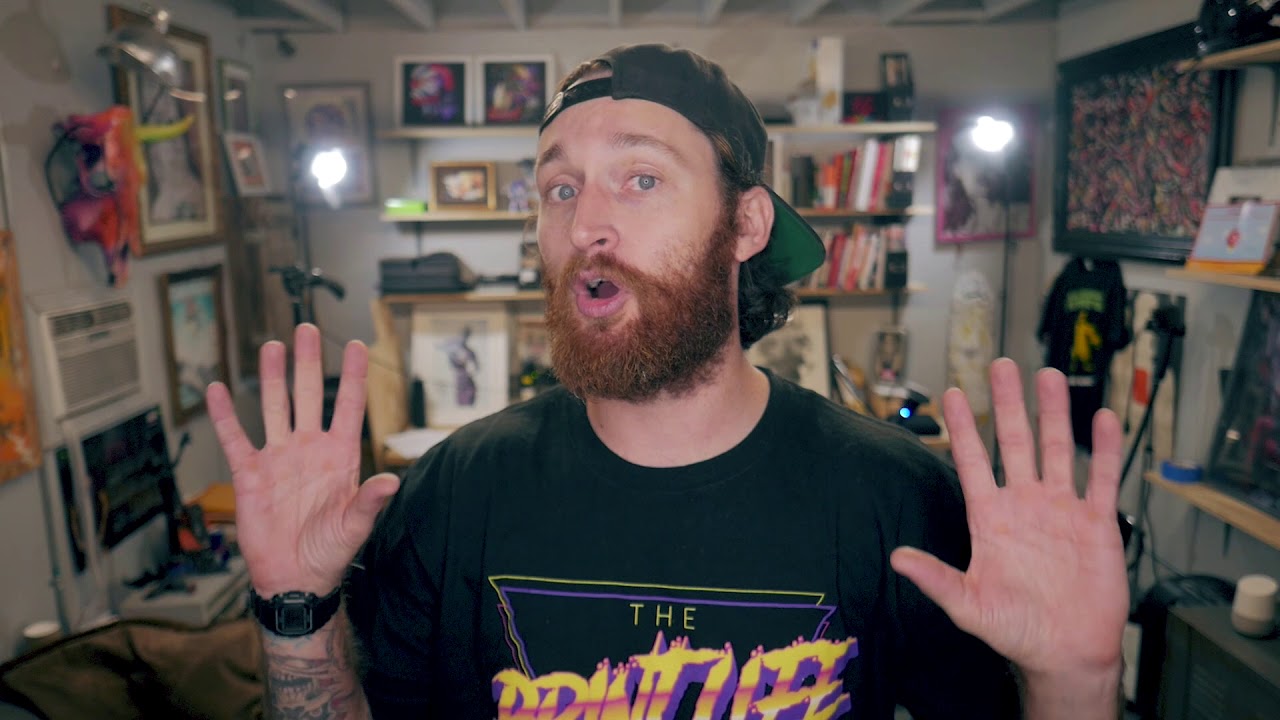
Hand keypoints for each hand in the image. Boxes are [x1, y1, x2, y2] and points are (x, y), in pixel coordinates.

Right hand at [206, 324, 400, 596]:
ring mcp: (279, 458)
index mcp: (340, 456)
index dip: (354, 377)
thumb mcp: (355, 528)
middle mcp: (309, 449)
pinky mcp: (250, 474)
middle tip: (307, 329)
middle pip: (308, 396)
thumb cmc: (330, 553)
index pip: (348, 407)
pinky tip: (216, 390)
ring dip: (272, 377)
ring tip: (272, 346)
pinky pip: (235, 438)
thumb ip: (370, 502)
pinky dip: (224, 415)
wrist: (294, 577)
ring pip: (274, 407)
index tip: (359, 345)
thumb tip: (391, 481)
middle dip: (309, 363)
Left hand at [890, 358, 1126, 680]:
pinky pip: (1101, 479)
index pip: (972, 462)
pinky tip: (1104, 418)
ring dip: (1054, 415)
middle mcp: (1024, 504)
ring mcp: (1061, 510)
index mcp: (990, 518)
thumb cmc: (1014, 630)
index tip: (953, 394)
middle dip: (1008, 404)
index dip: (963, 429)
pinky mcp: (1096, 524)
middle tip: (1001, 365)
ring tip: (1050, 377)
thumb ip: (935, 579)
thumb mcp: (967, 605)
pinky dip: (1105, 450)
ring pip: (1057, 450)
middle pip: (1014, 443)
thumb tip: (896, 558)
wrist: (1065, 653)